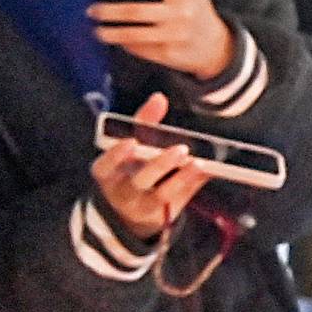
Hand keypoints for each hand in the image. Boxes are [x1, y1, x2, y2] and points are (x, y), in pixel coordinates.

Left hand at [90, 0, 235, 80]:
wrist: (217, 47)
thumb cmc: (197, 13)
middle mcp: (180, 13)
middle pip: (135, 12)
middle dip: (109, 12)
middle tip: (93, 11)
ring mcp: (174, 36)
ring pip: (133, 35)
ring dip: (111, 33)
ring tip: (98, 31)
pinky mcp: (168, 54)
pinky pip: (139, 49)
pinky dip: (126, 45)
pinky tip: (119, 41)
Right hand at [90, 95, 206, 245]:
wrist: (130, 211)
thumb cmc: (130, 168)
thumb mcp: (131, 148)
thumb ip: (143, 123)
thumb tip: (159, 97)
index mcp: (107, 173)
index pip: (106, 165)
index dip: (116, 155)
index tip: (130, 142)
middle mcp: (122, 191)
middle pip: (140, 179)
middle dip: (159, 165)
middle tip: (180, 149)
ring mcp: (142, 206)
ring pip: (161, 194)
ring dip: (182, 178)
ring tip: (198, 163)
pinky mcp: (163, 214)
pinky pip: (180, 200)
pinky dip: (192, 184)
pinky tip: (206, 171)